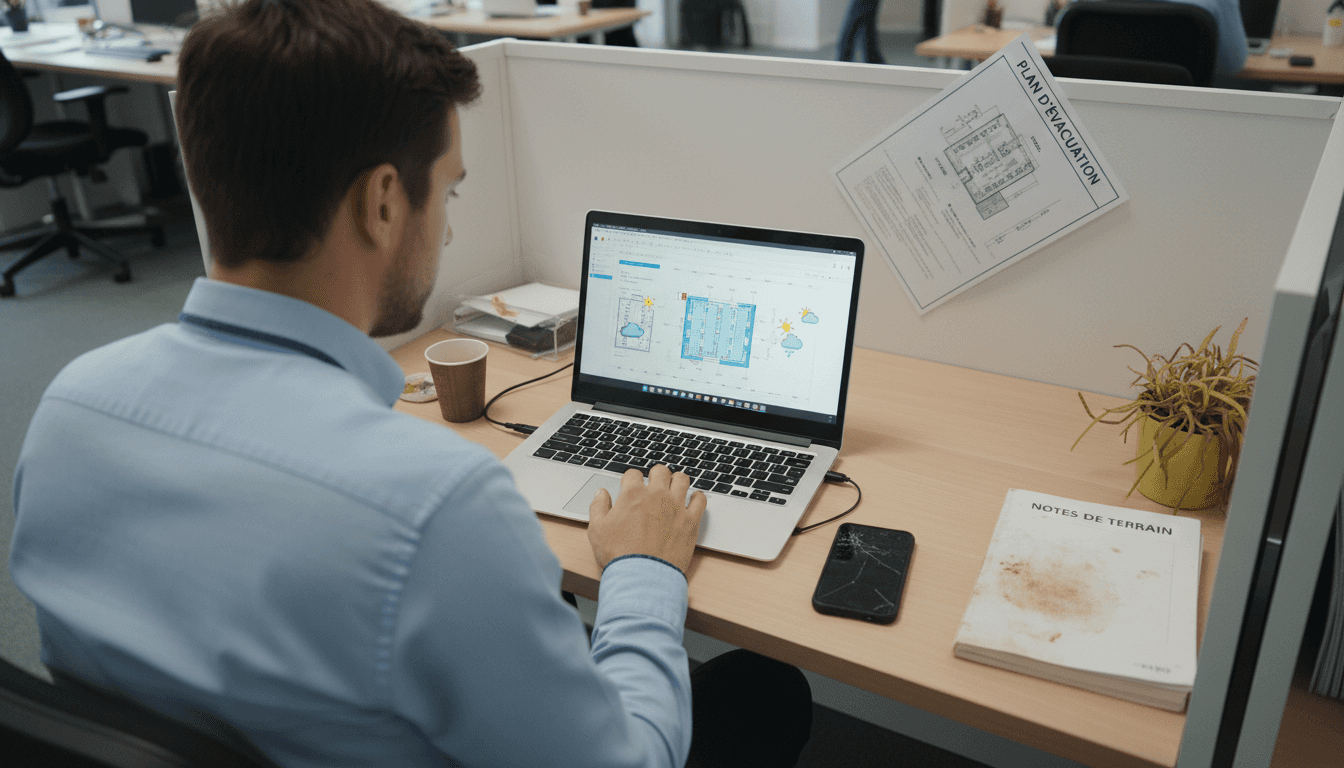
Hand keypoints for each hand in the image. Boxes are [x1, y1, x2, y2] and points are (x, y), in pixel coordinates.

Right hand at [588, 464, 705, 573]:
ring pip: (682, 479)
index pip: (634, 474)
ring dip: (677, 481)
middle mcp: (657, 495)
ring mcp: (676, 507)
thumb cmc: (619, 555)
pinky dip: (697, 498)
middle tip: (654, 485)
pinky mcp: (691, 521)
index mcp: (633, 494)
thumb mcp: (597, 529)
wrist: (642, 576)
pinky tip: (692, 501)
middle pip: (660, 471)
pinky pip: (700, 500)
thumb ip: (598, 506)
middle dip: (656, 475)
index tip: (632, 487)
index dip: (631, 480)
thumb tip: (601, 493)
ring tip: (673, 489)